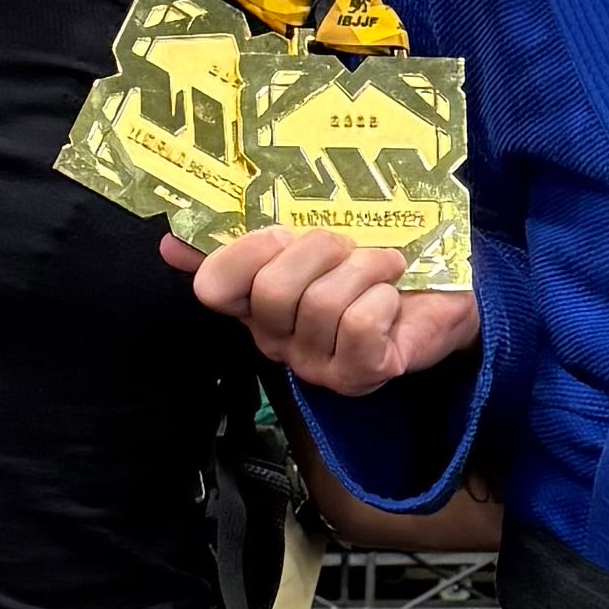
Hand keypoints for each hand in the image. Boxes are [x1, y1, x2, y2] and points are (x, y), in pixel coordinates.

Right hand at [163, 226, 479, 395]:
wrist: (438, 293)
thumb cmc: (367, 265)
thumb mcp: (306, 242)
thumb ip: (239, 242)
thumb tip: (169, 242)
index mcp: (253, 303)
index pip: (215, 287)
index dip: (245, 254)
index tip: (280, 234)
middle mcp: (276, 340)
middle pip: (273, 291)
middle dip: (320, 252)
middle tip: (349, 248)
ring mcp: (315, 364)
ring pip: (322, 305)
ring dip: (365, 270)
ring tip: (384, 268)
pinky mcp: (359, 375)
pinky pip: (358, 326)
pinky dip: (383, 300)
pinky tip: (392, 299)